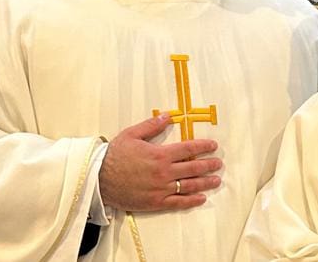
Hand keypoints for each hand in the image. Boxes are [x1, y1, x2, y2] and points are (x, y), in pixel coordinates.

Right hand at [98, 115, 222, 211]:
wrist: (99, 179)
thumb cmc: (114, 155)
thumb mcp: (132, 134)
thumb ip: (152, 125)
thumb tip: (169, 115)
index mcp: (160, 154)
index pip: (188, 148)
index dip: (203, 146)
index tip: (213, 146)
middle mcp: (164, 172)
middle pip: (193, 167)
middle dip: (209, 165)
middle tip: (218, 164)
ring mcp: (161, 188)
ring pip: (189, 185)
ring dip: (205, 182)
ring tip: (216, 180)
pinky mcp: (156, 202)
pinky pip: (178, 202)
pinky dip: (192, 201)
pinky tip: (202, 198)